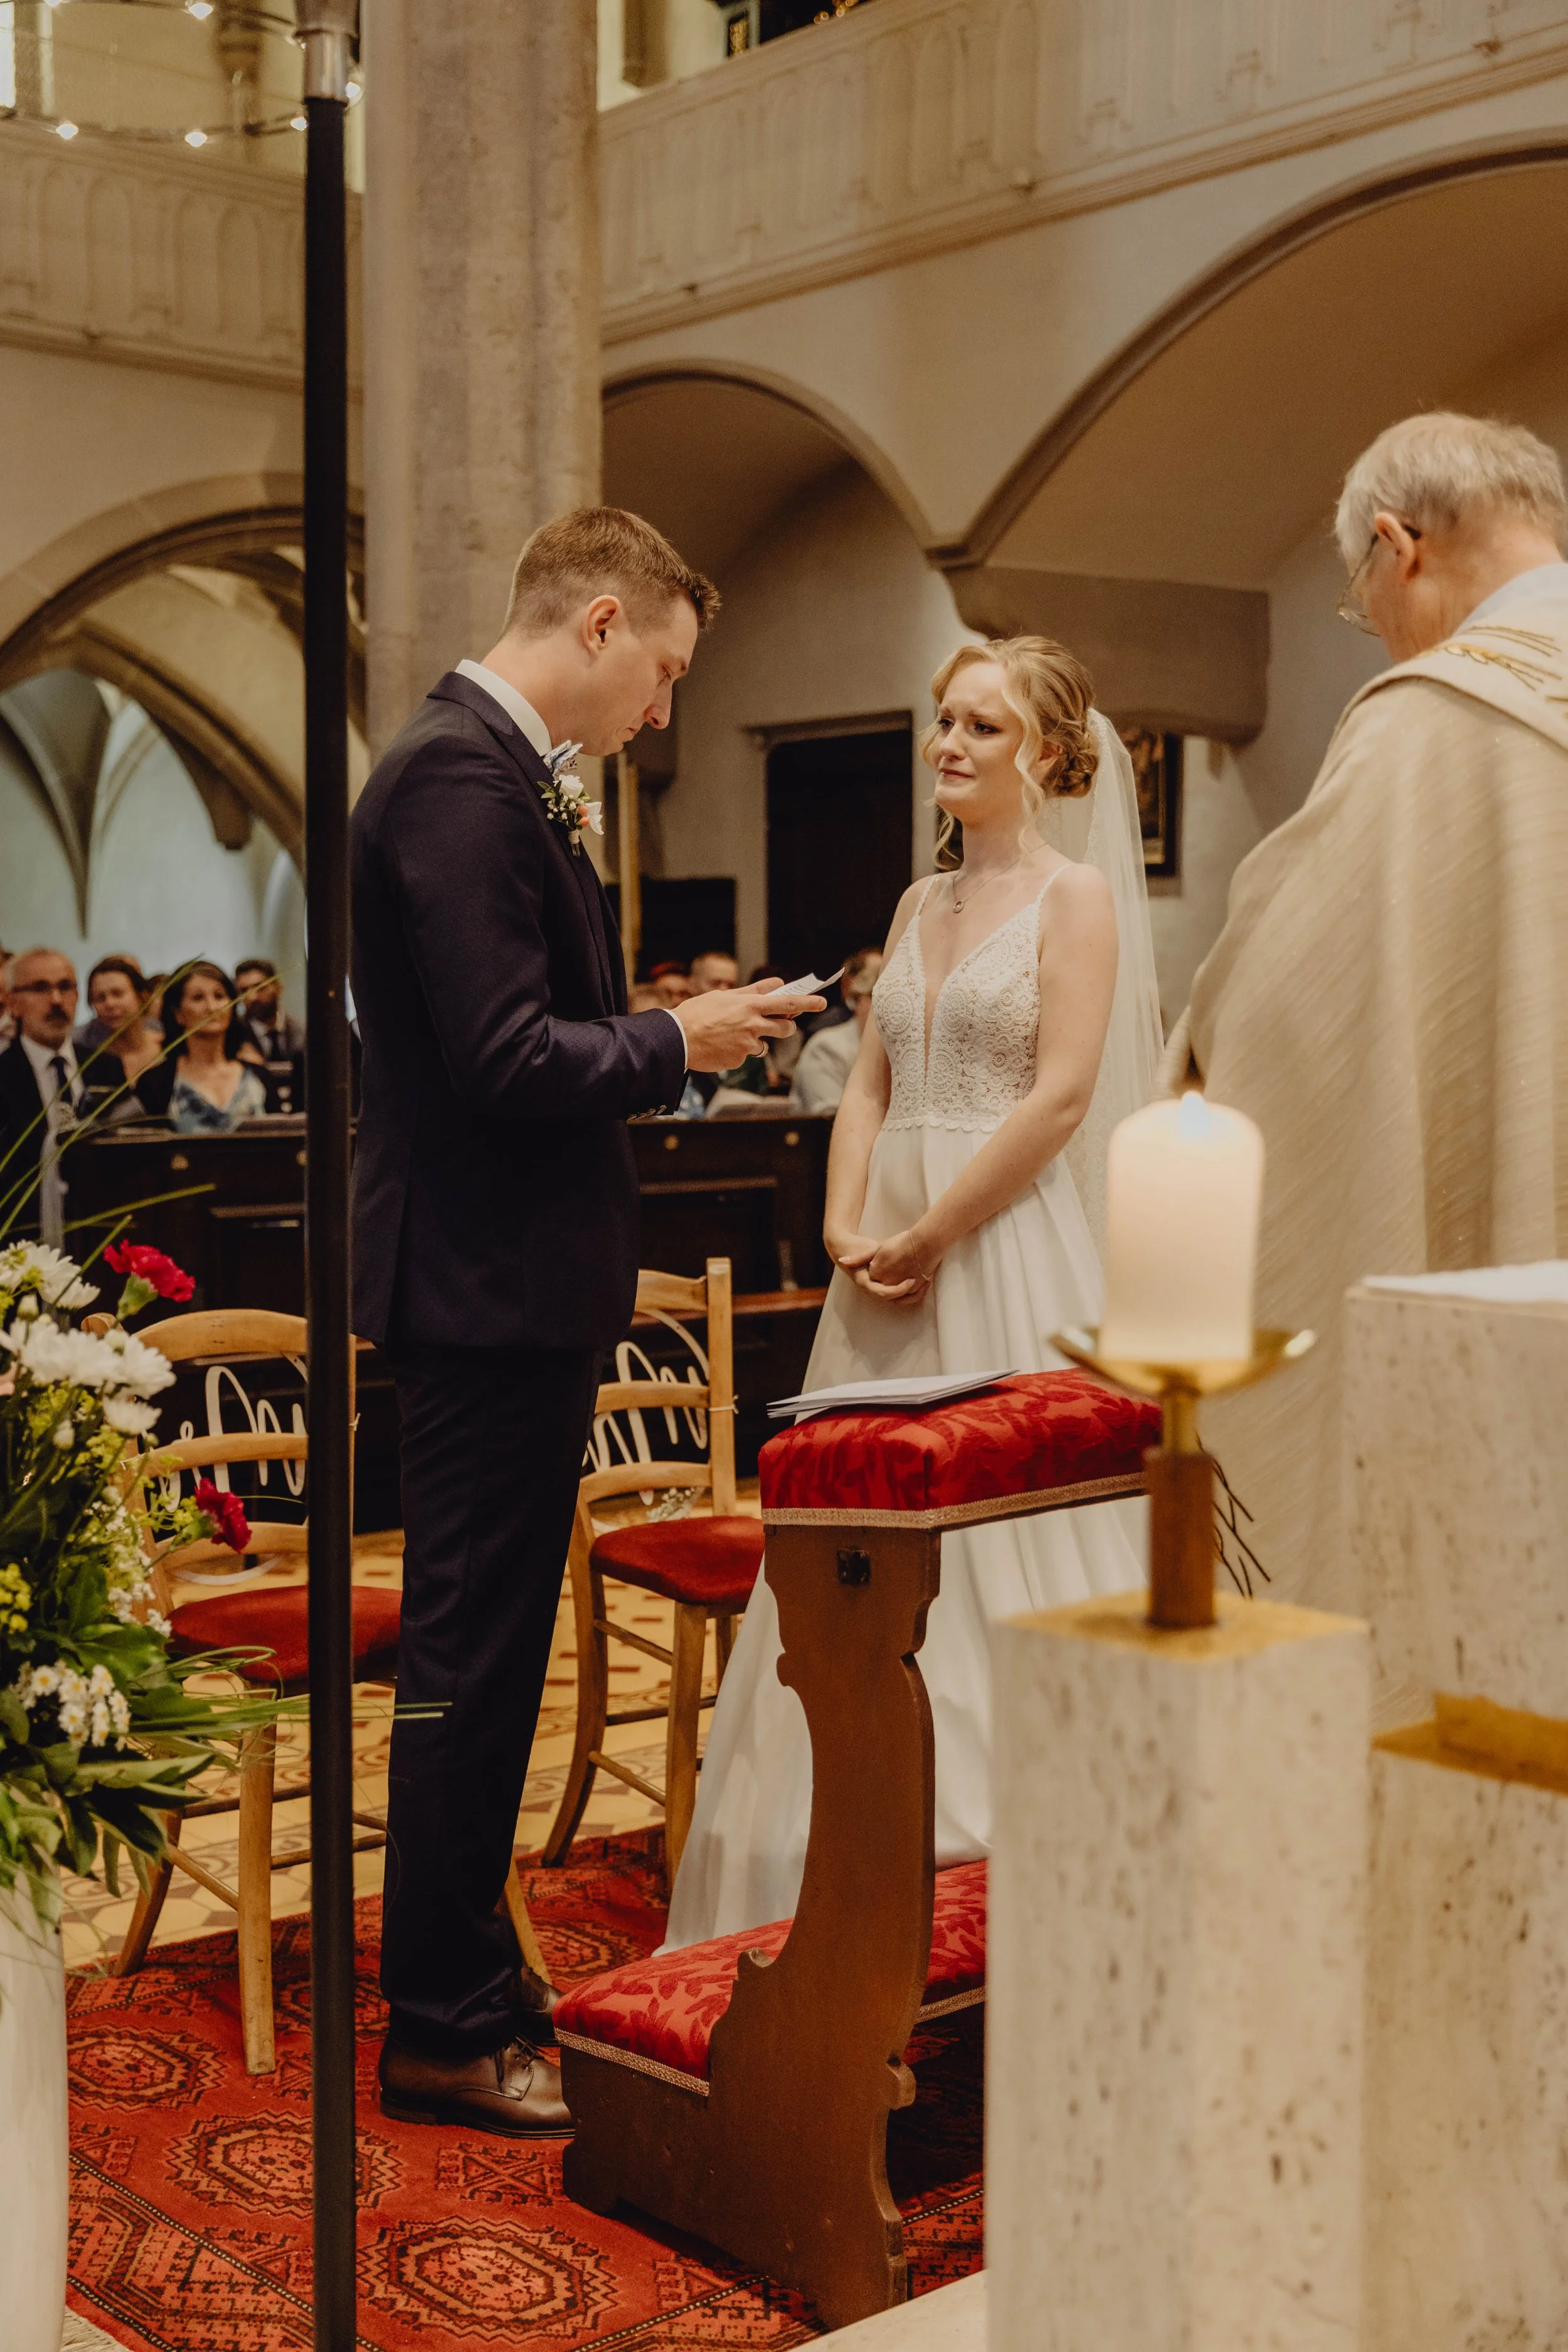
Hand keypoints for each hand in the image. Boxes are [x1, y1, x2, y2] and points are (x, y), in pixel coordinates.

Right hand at [674, 979, 824, 1074]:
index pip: (787, 1002)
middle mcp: (753, 1024)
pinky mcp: (739, 1060)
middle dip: (785, 1026)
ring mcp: (747, 1044)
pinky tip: (720, 1046)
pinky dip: (736, 1051)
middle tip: (777, 1024)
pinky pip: (746, 1056)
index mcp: (750, 1005)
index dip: (807, 1002)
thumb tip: (775, 984)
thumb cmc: (698, 1013)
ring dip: (756, 1040)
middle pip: (786, 1027)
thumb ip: (752, 991)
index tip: (821, 1002)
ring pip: (765, 1043)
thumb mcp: (724, 996)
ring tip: (731, 1034)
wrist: (677, 1038)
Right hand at [833, 1232, 927, 1305]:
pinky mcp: (886, 1286)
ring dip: (914, 1293)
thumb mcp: (866, 1250)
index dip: (899, 1289)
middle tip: (926, 1281)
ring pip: (900, 1300)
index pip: (885, 1293)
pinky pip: (901, 1294)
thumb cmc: (857, 1247)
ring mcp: (879, 1289)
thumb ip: (869, 1255)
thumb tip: (861, 1259)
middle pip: (895, 1300)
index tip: (912, 1280)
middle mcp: (872, 1290)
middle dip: (911, 1293)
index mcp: (865, 1283)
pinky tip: (923, 1280)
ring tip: (928, 1281)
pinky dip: (912, 1290)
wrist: (848, 1248)